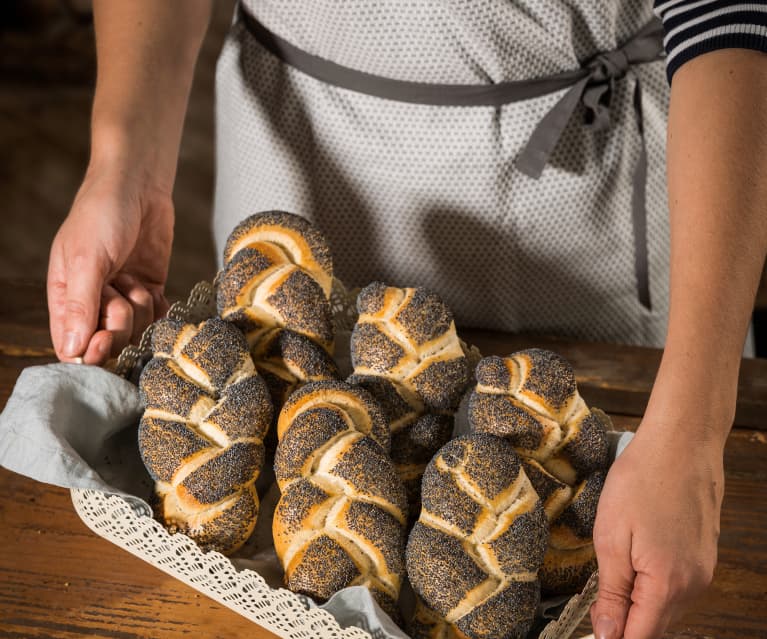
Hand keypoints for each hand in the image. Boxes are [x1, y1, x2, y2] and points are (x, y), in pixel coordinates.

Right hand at [47, 166, 173, 364]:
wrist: (138, 185)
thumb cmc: (101, 215)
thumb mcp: (86, 259)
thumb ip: (81, 305)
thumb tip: (73, 350)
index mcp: (66, 296)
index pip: (72, 345)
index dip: (90, 352)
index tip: (104, 340)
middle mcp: (94, 301)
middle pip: (109, 342)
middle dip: (120, 324)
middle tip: (122, 293)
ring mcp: (124, 296)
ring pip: (137, 330)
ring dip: (142, 310)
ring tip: (135, 280)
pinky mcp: (150, 288)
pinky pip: (157, 317)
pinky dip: (161, 311)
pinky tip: (157, 293)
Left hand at [589, 425, 723, 637]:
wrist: (681, 443)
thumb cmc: (643, 480)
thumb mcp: (611, 538)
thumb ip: (612, 593)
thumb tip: (609, 633)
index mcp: (668, 584)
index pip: (640, 637)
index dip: (613, 636)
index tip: (593, 627)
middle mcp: (693, 584)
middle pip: (655, 626)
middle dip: (624, 620)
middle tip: (596, 599)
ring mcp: (702, 569)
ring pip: (666, 606)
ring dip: (639, 600)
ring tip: (615, 567)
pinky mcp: (703, 554)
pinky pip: (676, 584)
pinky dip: (653, 582)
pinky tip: (636, 555)